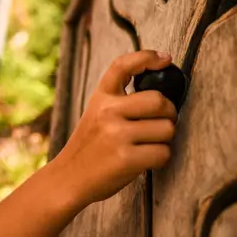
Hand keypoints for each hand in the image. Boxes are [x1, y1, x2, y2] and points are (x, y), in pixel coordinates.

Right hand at [56, 50, 177, 205]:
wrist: (68, 178)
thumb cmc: (90, 147)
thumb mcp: (96, 115)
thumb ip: (121, 103)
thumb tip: (163, 95)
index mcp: (101, 98)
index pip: (122, 66)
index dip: (146, 57)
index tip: (164, 59)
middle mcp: (108, 112)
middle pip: (159, 101)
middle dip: (169, 114)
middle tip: (162, 123)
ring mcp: (116, 135)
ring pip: (167, 129)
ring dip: (164, 140)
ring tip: (148, 145)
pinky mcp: (126, 159)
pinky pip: (163, 153)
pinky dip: (160, 159)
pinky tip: (145, 161)